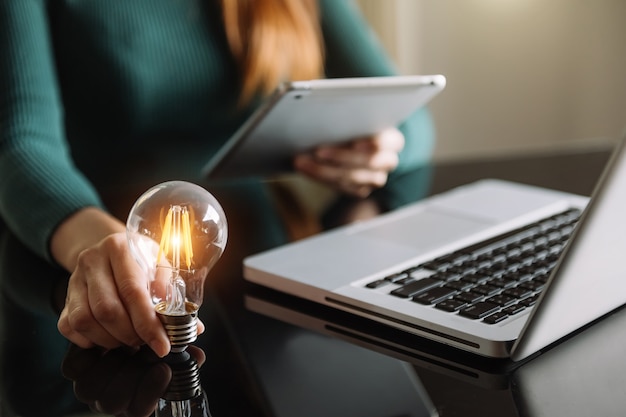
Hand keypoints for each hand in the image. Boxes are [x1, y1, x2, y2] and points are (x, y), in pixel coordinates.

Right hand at [57, 232, 171, 356]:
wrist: (110, 248)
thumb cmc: (143, 260)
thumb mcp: (163, 265)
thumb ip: (176, 294)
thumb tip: (195, 327)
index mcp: (120, 247)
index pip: (133, 292)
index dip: (148, 324)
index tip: (163, 345)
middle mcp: (92, 259)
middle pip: (107, 310)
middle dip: (131, 335)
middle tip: (146, 342)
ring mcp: (74, 278)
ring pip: (85, 321)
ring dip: (111, 340)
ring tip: (130, 340)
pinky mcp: (64, 295)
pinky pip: (69, 327)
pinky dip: (90, 340)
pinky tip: (109, 337)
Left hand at [62, 344, 205, 416]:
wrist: (122, 323)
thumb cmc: (152, 342)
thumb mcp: (169, 347)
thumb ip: (183, 354)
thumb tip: (197, 355)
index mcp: (135, 401)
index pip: (139, 410)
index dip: (151, 392)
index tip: (165, 369)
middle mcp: (111, 399)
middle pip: (113, 402)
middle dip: (132, 375)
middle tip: (149, 351)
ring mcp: (90, 386)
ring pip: (91, 388)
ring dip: (112, 364)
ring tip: (128, 342)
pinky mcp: (74, 367)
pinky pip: (74, 367)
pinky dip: (90, 352)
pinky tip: (108, 337)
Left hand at [294, 127, 404, 196]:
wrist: (357, 140)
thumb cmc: (357, 124)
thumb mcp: (359, 117)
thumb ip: (351, 117)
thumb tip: (328, 116)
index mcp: (393, 140)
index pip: (389, 142)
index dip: (373, 143)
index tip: (355, 142)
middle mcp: (388, 161)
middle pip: (368, 162)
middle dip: (340, 157)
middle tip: (317, 151)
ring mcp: (375, 178)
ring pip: (352, 178)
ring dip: (324, 170)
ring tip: (302, 161)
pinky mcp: (361, 189)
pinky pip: (342, 187)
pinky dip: (321, 178)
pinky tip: (306, 169)